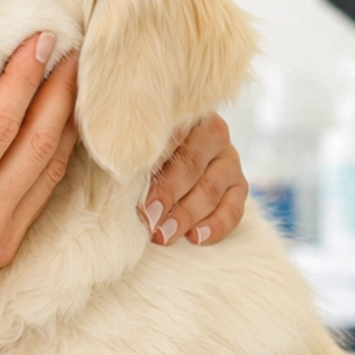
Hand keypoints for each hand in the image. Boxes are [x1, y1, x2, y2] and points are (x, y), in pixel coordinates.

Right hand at [0, 34, 78, 354]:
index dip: (23, 81)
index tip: (39, 42)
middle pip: (39, 142)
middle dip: (59, 90)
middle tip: (73, 47)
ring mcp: (2, 236)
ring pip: (51, 167)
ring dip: (66, 119)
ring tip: (75, 78)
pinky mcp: (8, 246)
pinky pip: (44, 191)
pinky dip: (59, 153)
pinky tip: (61, 128)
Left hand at [140, 114, 246, 246]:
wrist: (171, 162)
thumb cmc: (142, 152)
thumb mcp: (133, 144)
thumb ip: (128, 151)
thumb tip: (116, 171)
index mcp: (184, 116)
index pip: (170, 139)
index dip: (153, 170)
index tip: (138, 199)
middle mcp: (213, 133)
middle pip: (192, 165)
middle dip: (169, 196)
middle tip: (149, 221)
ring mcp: (229, 159)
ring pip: (213, 188)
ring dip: (187, 215)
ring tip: (164, 235)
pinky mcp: (238, 184)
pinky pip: (234, 207)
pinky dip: (216, 225)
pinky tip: (195, 238)